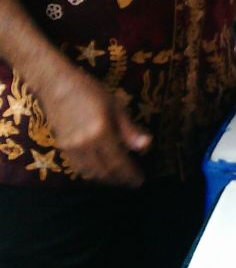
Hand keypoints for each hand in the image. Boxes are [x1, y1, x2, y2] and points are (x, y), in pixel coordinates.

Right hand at [36, 64, 150, 185]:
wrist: (57, 85)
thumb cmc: (91, 91)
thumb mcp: (117, 107)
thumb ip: (130, 130)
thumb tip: (146, 147)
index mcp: (101, 133)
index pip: (119, 162)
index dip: (130, 174)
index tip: (141, 181)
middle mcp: (84, 145)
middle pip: (105, 171)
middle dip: (120, 179)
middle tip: (133, 182)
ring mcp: (71, 148)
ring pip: (91, 173)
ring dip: (106, 179)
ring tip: (120, 178)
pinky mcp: (62, 148)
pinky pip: (79, 168)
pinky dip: (92, 173)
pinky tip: (101, 170)